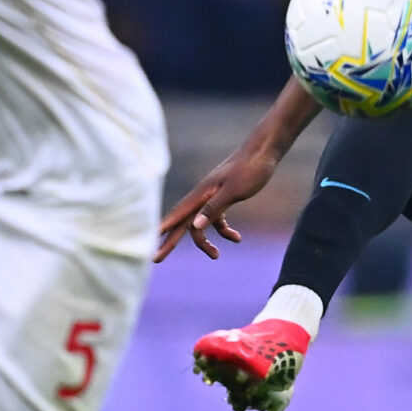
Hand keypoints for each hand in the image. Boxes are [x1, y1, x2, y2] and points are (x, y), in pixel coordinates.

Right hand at [157, 140, 284, 261]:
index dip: (162, 229)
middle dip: (170, 242)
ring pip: (200, 224)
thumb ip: (213, 208)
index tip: (148, 241)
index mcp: (201, 194)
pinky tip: (237, 239)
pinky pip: (216, 219)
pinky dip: (223, 230)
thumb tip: (195, 227)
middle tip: (156, 260)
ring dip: (205, 241)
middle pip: (182, 223)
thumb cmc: (250, 169)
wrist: (264, 150)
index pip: (177, 216)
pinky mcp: (223, 197)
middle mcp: (202, 196)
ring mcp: (211, 197)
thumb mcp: (233, 191)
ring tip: (216, 256)